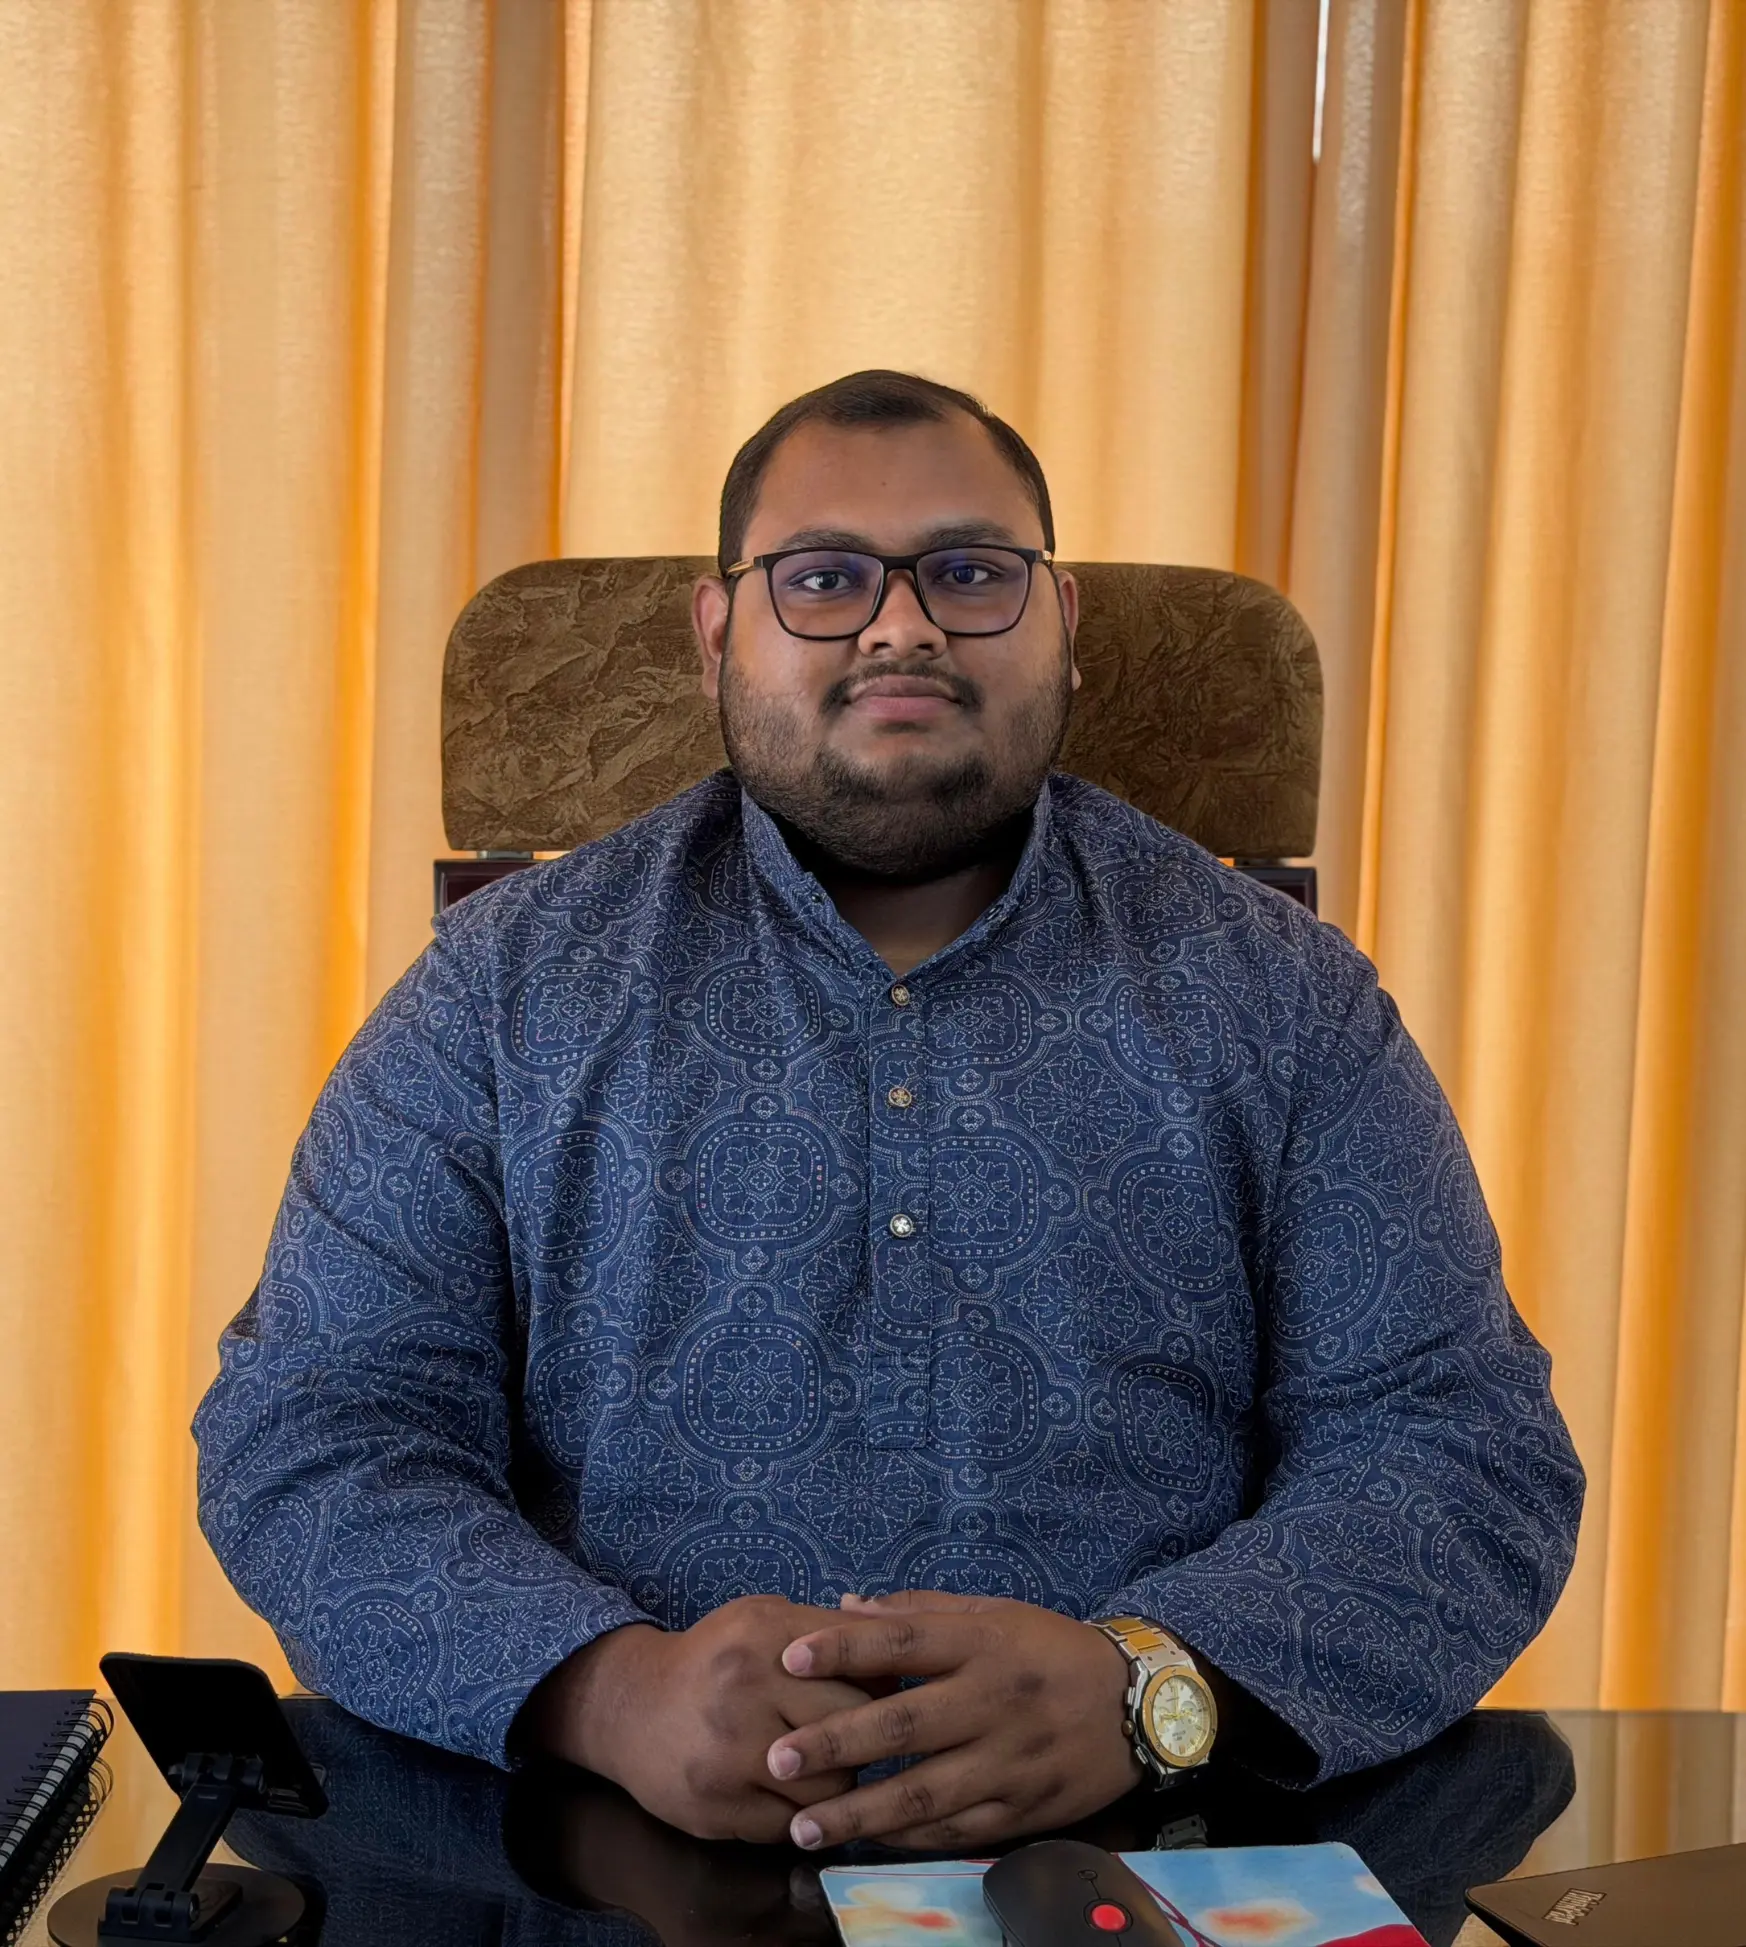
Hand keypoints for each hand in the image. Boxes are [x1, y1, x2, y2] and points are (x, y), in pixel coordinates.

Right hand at [522, 1596, 873, 1841]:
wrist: (629, 1706)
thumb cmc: (714, 1659)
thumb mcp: (765, 1619)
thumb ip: (830, 1631)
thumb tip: (900, 1656)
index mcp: (764, 1635)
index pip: (860, 1662)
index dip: (883, 1680)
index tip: (888, 1692)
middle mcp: (746, 1692)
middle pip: (852, 1726)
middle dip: (865, 1734)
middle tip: (859, 1736)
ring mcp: (729, 1756)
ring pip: (830, 1787)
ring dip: (837, 1781)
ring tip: (826, 1766)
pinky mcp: (716, 1808)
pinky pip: (792, 1825)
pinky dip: (800, 1813)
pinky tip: (790, 1791)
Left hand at [769, 1590, 1141, 1850]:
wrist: (1138, 1705)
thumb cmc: (1051, 1650)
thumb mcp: (994, 1613)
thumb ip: (918, 1612)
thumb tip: (844, 1605)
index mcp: (983, 1643)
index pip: (904, 1640)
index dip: (845, 1647)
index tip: (789, 1655)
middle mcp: (992, 1701)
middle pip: (904, 1724)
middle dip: (835, 1744)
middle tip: (777, 1759)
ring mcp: (1007, 1762)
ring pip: (923, 1794)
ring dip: (858, 1813)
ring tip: (803, 1826)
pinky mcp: (1021, 1810)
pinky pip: (954, 1831)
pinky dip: (906, 1840)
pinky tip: (865, 1841)